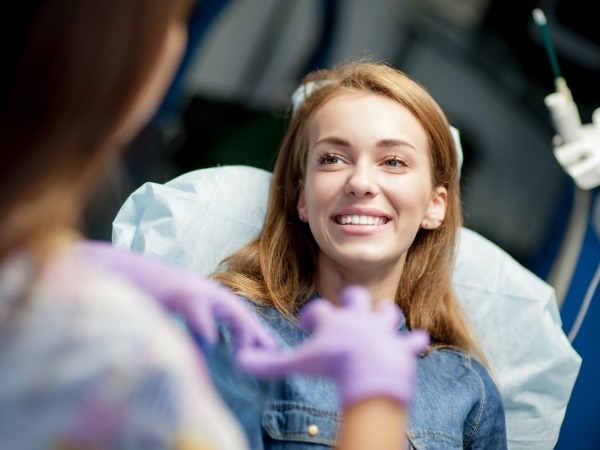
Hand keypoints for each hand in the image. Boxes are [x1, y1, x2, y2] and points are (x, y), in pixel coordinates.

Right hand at [78, 240, 277, 350]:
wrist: (114, 269)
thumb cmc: (142, 293)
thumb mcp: (173, 312)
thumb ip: (193, 327)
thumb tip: (208, 348)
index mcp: (204, 295)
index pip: (236, 313)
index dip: (252, 331)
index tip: (267, 349)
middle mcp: (204, 289)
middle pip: (240, 311)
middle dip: (257, 332)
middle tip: (273, 353)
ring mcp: (192, 288)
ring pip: (228, 309)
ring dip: (242, 330)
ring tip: (249, 353)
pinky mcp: (177, 291)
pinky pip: (197, 311)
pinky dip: (205, 326)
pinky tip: (213, 342)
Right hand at [237, 285, 428, 406]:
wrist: (369, 370)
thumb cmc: (332, 364)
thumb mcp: (298, 363)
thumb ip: (270, 364)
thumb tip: (242, 361)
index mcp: (334, 320)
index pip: (318, 309)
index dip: (311, 317)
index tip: (307, 326)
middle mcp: (359, 318)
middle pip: (357, 297)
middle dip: (353, 300)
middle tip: (348, 312)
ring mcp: (382, 330)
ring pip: (388, 312)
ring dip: (385, 316)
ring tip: (380, 322)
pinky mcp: (401, 346)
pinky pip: (412, 341)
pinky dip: (414, 342)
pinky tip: (418, 340)